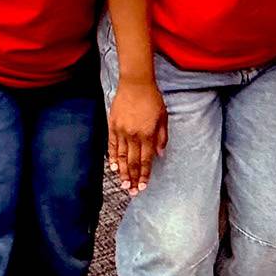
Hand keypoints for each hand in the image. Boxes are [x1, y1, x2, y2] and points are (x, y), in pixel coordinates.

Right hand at [107, 78, 167, 195]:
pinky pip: (111, 145)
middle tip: (132, 192)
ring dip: (122, 172)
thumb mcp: (163, 117)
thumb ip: (162, 137)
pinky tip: (113, 167)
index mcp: (148, 134)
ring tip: (123, 185)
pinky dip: (112, 158)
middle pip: (132, 162)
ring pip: (121, 157)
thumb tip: (160, 155)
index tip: (143, 186)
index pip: (145, 160)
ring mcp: (121, 131)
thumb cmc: (152, 99)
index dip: (144, 174)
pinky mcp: (112, 126)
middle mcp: (134, 135)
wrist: (135, 83)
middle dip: (132, 178)